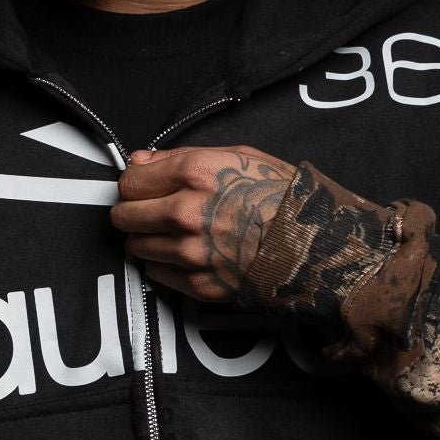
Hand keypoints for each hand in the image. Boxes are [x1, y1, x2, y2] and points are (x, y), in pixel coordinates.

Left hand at [109, 145, 297, 301]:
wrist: (315, 243)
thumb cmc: (280, 196)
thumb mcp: (236, 156)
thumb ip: (179, 156)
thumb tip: (138, 161)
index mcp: (194, 174)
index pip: (129, 181)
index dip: (134, 184)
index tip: (142, 188)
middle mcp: (186, 213)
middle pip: (124, 215)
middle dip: (133, 212)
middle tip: (151, 212)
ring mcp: (190, 252)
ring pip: (135, 246)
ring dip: (148, 239)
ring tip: (175, 234)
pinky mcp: (198, 283)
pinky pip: (156, 273)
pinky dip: (165, 264)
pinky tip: (188, 254)